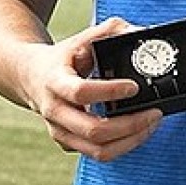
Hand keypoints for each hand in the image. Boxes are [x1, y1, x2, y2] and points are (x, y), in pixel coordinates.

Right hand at [22, 17, 162, 161]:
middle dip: (130, 124)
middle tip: (154, 112)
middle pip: (93, 129)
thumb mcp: (82, 38)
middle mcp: (54, 111)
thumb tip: (141, 33)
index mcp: (55, 81)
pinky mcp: (67, 144)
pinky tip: (137, 130)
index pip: (81, 92)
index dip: (110, 92)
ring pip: (98, 150)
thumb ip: (112, 30)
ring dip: (131, 140)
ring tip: (151, 123)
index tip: (133, 87)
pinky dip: (123, 145)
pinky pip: (99, 154)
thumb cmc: (63, 57)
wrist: (31, 77)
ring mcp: (60, 131)